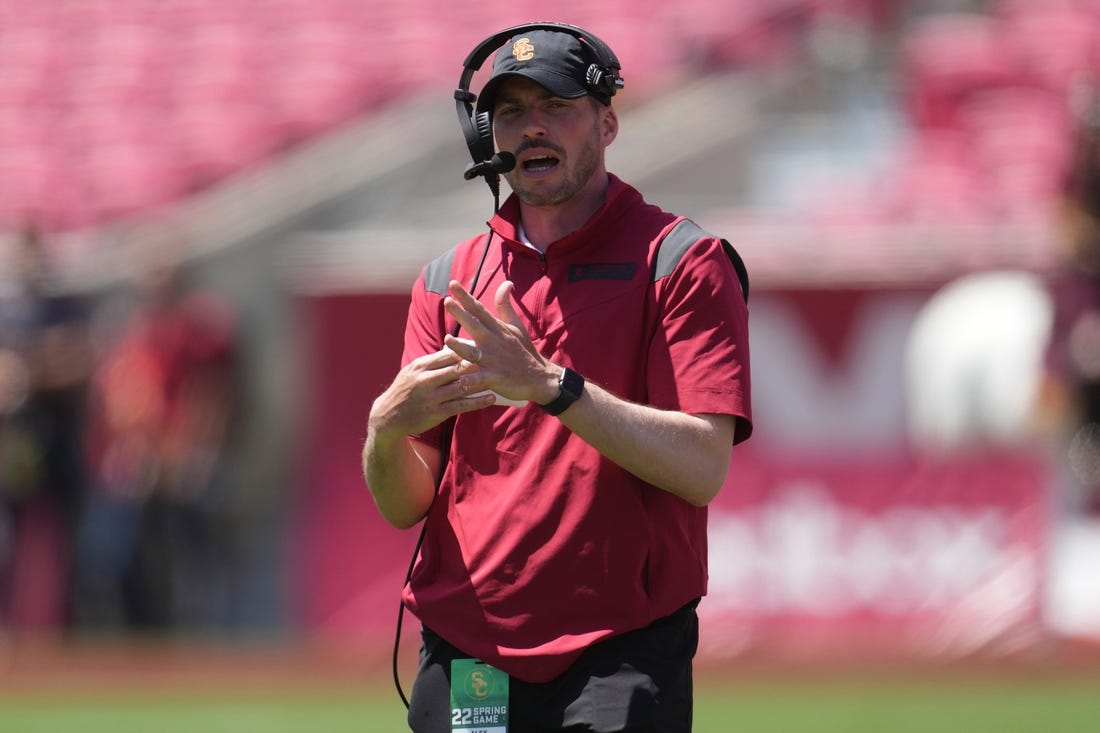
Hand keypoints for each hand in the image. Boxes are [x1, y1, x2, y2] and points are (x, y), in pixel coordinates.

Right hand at [368, 344, 494, 439]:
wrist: (387, 417)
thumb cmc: (405, 390)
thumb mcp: (413, 371)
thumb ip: (433, 362)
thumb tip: (454, 349)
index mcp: (421, 365)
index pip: (448, 353)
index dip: (468, 348)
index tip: (485, 344)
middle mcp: (425, 380)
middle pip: (457, 367)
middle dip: (478, 362)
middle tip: (499, 358)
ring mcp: (431, 397)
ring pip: (462, 386)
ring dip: (482, 382)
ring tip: (500, 377)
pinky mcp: (436, 413)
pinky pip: (461, 406)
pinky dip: (477, 402)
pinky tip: (491, 398)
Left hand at [442, 280, 559, 405]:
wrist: (539, 377)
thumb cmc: (523, 350)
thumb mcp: (516, 325)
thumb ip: (506, 305)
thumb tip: (507, 282)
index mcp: (497, 329)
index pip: (478, 309)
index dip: (465, 296)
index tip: (452, 284)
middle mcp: (493, 342)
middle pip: (475, 325)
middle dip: (461, 314)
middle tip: (447, 302)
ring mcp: (494, 360)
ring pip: (474, 352)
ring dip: (461, 347)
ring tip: (448, 339)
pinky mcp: (496, 377)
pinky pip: (482, 379)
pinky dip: (472, 381)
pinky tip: (461, 381)